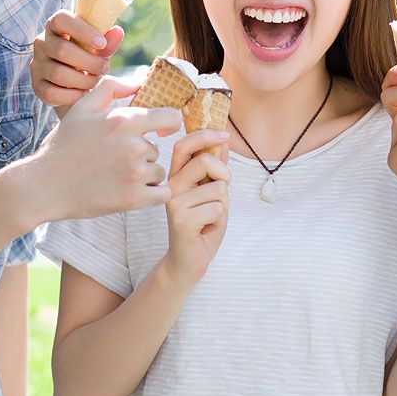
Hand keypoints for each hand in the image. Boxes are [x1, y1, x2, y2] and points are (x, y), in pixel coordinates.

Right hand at [18, 76, 181, 222]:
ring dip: (144, 176)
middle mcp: (134, 145)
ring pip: (158, 172)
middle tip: (115, 162)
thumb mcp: (82, 109)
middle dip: (142, 155)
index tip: (160, 131)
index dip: (169, 123)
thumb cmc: (63, 146)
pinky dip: (151, 194)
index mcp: (124, 121)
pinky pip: (162, 193)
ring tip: (115, 177)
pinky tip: (130, 191)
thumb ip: (110, 88)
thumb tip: (137, 82)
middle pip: (156, 149)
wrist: (44, 186)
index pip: (171, 117)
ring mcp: (135, 174)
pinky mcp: (134, 199)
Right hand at [30, 9, 124, 108]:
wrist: (74, 83)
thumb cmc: (88, 57)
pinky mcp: (37, 86)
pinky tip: (83, 93)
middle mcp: (41, 43)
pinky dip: (72, 96)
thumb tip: (117, 32)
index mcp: (55, 26)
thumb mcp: (99, 48)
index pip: (61, 19)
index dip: (82, 30)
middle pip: (62, 50)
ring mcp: (37, 65)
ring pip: (58, 74)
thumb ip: (107, 42)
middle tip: (104, 68)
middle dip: (89, 62)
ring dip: (83, 80)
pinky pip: (52, 93)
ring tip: (95, 80)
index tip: (101, 43)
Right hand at [160, 129, 230, 287]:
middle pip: (205, 161)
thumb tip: (223, 140)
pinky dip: (220, 220)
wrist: (188, 261)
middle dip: (224, 175)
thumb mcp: (212, 193)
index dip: (205, 135)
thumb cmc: (202, 226)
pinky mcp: (181, 220)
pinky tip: (206, 230)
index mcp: (176, 176)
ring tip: (209, 218)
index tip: (225, 134)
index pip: (184, 145)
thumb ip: (215, 169)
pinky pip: (217, 209)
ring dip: (223, 206)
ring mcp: (174, 203)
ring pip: (217, 189)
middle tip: (222, 194)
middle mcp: (171, 186)